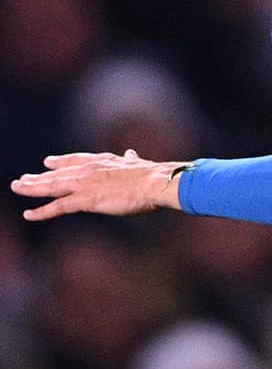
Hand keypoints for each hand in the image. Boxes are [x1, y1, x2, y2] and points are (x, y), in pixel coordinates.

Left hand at [10, 150, 187, 220]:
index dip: (60, 162)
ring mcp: (85, 184)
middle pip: (58, 173)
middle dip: (38, 177)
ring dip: (32, 188)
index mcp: (103, 161)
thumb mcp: (139, 164)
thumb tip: (132, 153)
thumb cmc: (154, 176)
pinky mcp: (85, 200)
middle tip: (22, 179)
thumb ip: (131, 160)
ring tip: (17, 187)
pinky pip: (58, 206)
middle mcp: (89, 170)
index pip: (75, 160)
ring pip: (51, 186)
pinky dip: (42, 211)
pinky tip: (29, 215)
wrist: (156, 182)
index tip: (48, 162)